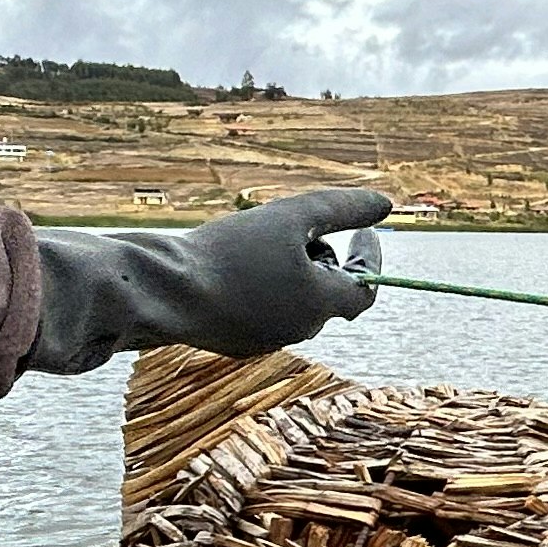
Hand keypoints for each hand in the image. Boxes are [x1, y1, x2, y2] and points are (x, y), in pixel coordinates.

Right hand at [22, 187, 392, 375]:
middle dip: (322, 257)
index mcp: (318, 306)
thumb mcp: (291, 216)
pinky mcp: (234, 342)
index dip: (370, 258)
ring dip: (291, 270)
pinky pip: (262, 310)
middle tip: (299, 225)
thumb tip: (386, 204)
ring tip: (260, 239)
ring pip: (294, 300)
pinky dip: (262, 286)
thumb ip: (342, 208)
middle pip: (328, 292)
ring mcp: (263, 341)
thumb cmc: (229, 252)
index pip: (364, 289)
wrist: (161, 292)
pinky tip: (233, 262)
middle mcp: (297, 331)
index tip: (364, 228)